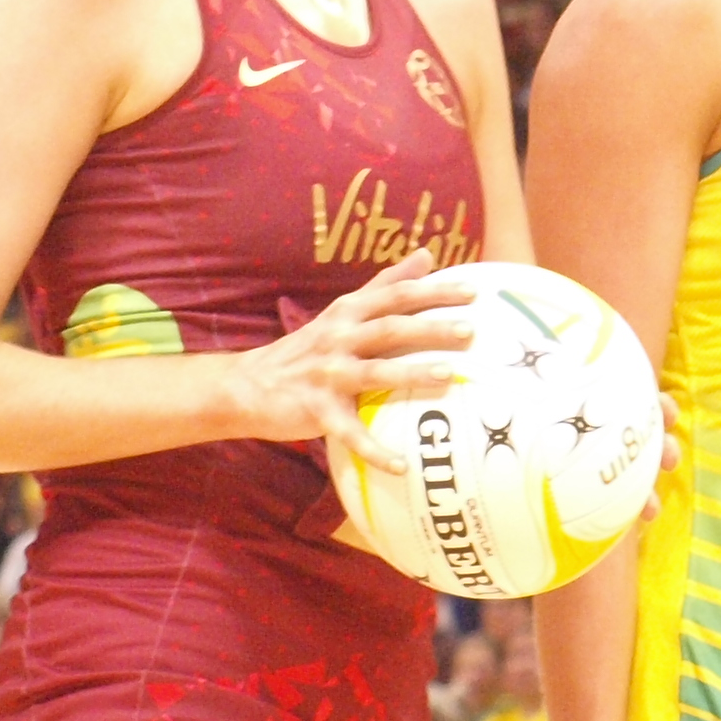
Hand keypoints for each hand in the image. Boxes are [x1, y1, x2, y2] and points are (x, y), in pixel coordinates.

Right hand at [235, 253, 477, 467]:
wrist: (247, 385)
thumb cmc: (307, 348)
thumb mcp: (342, 311)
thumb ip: (384, 285)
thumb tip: (426, 254)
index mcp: (348, 312)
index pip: (396, 295)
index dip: (433, 291)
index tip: (473, 292)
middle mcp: (338, 338)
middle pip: (390, 328)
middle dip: (430, 328)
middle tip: (469, 331)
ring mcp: (327, 374)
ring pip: (374, 372)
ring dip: (410, 373)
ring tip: (446, 376)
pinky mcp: (316, 410)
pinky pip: (350, 433)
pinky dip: (374, 450)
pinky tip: (401, 466)